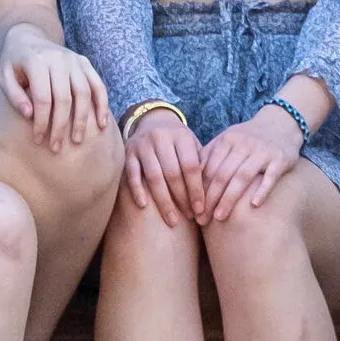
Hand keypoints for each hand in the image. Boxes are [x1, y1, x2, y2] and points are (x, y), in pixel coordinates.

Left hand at [0, 28, 112, 150]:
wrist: (28, 38)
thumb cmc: (14, 64)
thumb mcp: (5, 76)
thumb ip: (14, 96)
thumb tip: (30, 116)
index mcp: (36, 61)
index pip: (42, 98)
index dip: (41, 122)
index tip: (38, 140)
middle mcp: (58, 58)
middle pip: (64, 98)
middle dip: (61, 126)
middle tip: (57, 147)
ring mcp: (74, 59)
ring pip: (84, 93)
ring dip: (82, 119)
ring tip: (78, 140)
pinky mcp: (84, 62)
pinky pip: (97, 85)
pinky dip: (101, 105)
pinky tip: (100, 124)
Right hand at [122, 107, 207, 222]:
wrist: (153, 120)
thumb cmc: (179, 141)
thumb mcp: (192, 145)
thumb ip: (202, 164)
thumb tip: (212, 193)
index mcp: (181, 135)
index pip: (191, 166)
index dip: (196, 189)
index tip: (201, 209)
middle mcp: (161, 137)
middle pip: (173, 173)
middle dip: (182, 198)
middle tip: (189, 217)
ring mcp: (143, 145)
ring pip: (154, 176)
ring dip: (163, 201)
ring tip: (172, 220)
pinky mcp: (128, 152)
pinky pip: (132, 173)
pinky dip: (137, 190)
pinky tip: (143, 206)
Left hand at [197, 102, 306, 223]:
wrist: (280, 123)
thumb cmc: (248, 138)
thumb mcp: (227, 140)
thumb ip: (209, 155)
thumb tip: (187, 178)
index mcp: (226, 140)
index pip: (208, 168)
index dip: (198, 190)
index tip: (192, 210)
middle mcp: (243, 144)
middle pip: (222, 174)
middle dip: (210, 199)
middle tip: (202, 219)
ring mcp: (262, 151)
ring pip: (242, 176)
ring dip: (229, 198)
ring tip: (219, 217)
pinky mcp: (280, 158)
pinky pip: (270, 176)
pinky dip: (262, 190)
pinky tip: (254, 205)